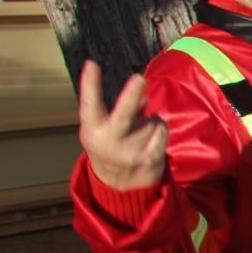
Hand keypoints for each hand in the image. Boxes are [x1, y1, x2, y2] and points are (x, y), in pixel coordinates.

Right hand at [77, 60, 166, 190]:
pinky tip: (150, 140)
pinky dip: (159, 130)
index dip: (90, 84)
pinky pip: (162, 129)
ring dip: (150, 121)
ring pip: (151, 119)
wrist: (120, 188)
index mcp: (92, 131)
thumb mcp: (106, 129)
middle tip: (139, 78)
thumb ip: (121, 110)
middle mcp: (110, 141)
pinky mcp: (150, 158)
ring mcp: (131, 152)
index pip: (90, 104)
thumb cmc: (112, 147)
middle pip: (123, 114)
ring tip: (139, 134)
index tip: (91, 64)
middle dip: (131, 96)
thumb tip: (143, 94)